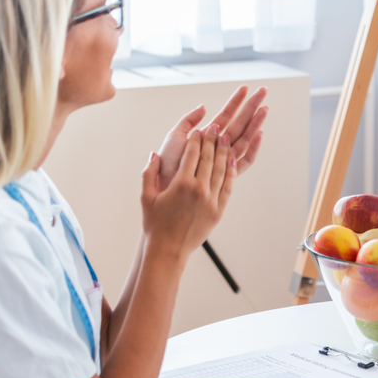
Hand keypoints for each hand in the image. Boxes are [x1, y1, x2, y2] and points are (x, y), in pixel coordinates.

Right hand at [141, 127, 236, 254]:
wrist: (169, 249)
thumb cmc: (155, 224)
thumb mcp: (146, 197)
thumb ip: (149, 173)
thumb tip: (154, 154)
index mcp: (181, 184)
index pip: (192, 155)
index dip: (196, 140)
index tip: (199, 130)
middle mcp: (199, 190)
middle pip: (209, 158)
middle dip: (213, 140)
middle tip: (216, 128)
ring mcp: (211, 200)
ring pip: (221, 170)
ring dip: (224, 152)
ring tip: (226, 139)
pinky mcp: (219, 210)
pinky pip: (228, 186)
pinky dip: (230, 172)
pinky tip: (231, 161)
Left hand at [156, 86, 267, 189]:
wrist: (165, 184)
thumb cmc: (167, 164)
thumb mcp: (175, 136)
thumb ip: (189, 121)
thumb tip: (204, 106)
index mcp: (207, 136)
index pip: (225, 115)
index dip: (235, 102)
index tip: (244, 88)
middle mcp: (217, 146)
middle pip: (239, 123)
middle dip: (251, 107)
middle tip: (263, 91)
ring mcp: (224, 159)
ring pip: (245, 138)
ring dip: (255, 123)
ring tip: (265, 108)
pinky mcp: (227, 173)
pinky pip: (245, 160)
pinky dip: (253, 148)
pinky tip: (259, 134)